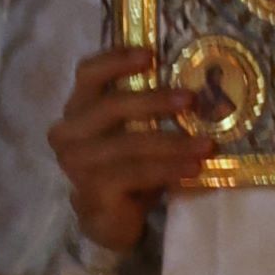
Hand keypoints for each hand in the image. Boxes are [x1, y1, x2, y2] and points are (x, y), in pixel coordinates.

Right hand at [50, 43, 222, 251]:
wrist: (109, 218)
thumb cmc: (125, 166)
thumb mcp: (133, 132)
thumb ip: (146, 110)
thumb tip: (196, 86)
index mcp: (76, 109)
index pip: (88, 74)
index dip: (116, 60)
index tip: (151, 55)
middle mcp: (68, 133)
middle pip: (109, 106)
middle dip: (153, 101)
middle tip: (191, 98)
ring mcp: (76, 164)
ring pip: (128, 144)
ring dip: (172, 142)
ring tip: (206, 143)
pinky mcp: (92, 191)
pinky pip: (136, 174)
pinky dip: (168, 169)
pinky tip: (193, 168)